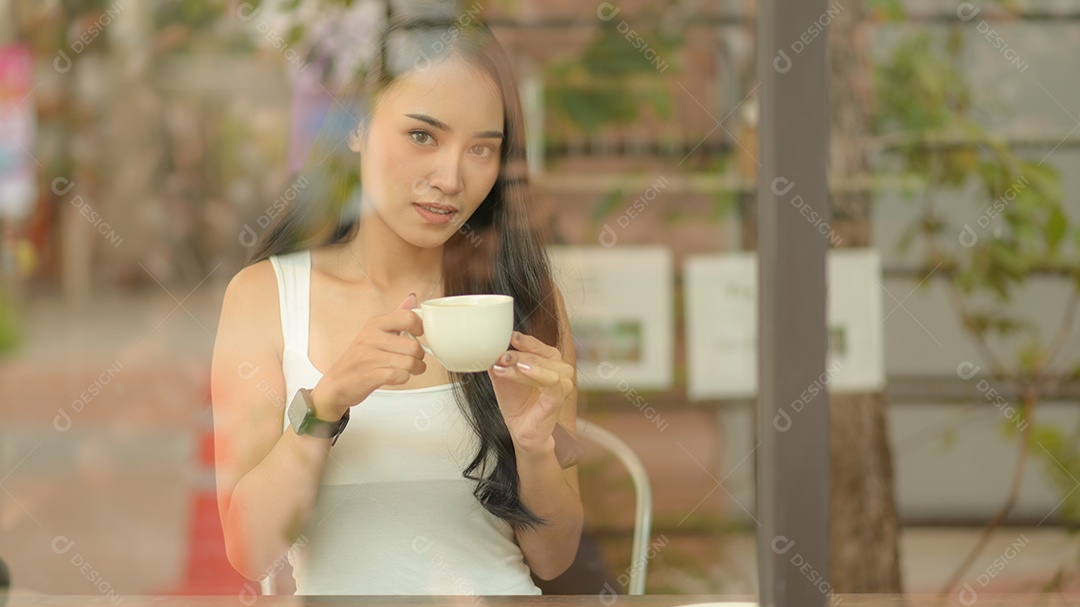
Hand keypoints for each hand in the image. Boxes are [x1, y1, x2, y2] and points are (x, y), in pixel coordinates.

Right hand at [310, 294, 425, 418]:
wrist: (337, 382)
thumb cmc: (360, 358)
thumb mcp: (375, 332)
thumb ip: (396, 317)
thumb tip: (412, 298)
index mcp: (375, 323)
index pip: (408, 317)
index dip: (420, 328)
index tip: (418, 336)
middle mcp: (371, 337)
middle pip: (414, 345)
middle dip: (419, 356)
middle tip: (413, 359)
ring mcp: (370, 356)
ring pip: (410, 362)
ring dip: (415, 369)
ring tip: (408, 369)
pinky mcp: (370, 375)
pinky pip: (401, 376)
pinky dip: (404, 378)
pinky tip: (397, 376)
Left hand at [488, 331, 574, 454]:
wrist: (521, 429)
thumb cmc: (517, 402)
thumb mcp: (504, 376)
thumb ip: (499, 361)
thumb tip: (488, 346)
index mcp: (549, 360)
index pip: (537, 345)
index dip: (523, 340)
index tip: (508, 337)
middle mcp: (560, 369)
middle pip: (537, 355)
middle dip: (517, 353)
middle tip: (500, 355)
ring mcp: (561, 384)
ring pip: (543, 366)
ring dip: (523, 363)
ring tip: (505, 363)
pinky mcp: (559, 398)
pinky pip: (552, 383)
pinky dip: (537, 374)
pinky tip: (522, 370)